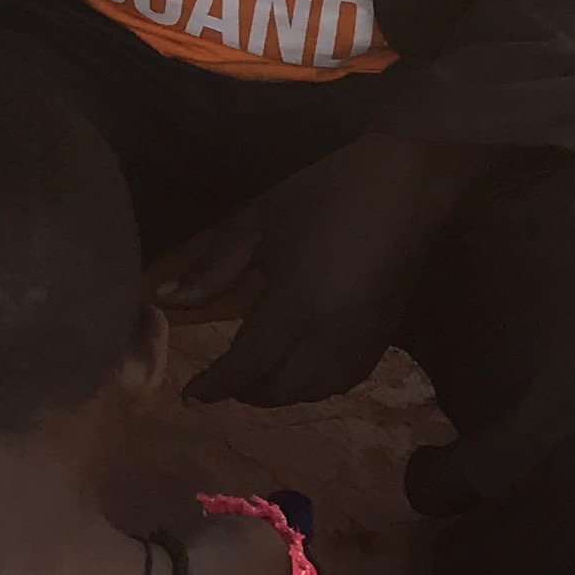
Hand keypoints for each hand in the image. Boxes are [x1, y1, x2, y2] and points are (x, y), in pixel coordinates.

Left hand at [156, 133, 490, 409]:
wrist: (406, 179)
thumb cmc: (324, 189)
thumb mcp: (259, 221)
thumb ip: (213, 268)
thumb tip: (168, 300)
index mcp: (295, 306)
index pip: (248, 365)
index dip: (217, 385)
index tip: (190, 395)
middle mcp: (330, 335)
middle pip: (282, 388)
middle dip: (247, 393)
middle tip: (220, 386)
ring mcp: (363, 340)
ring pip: (315, 391)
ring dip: (281, 394)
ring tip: (255, 381)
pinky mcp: (385, 334)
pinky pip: (345, 380)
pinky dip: (315, 386)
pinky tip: (300, 371)